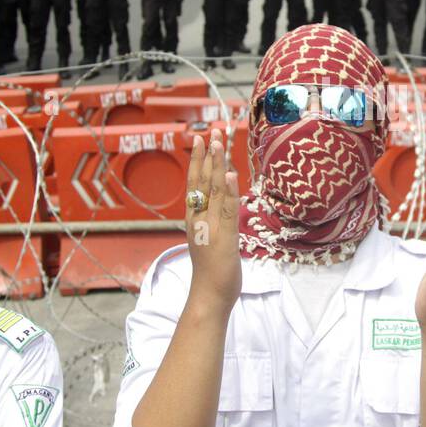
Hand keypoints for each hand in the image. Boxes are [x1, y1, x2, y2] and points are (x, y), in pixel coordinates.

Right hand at [185, 134, 241, 314]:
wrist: (208, 296)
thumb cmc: (212, 271)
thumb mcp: (210, 240)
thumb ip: (212, 220)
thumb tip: (219, 204)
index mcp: (195, 219)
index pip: (195, 184)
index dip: (198, 160)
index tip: (201, 138)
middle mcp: (200, 219)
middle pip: (202, 181)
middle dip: (207, 155)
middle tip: (211, 130)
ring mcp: (211, 228)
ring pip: (213, 191)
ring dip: (216, 165)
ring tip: (218, 142)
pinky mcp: (225, 238)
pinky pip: (227, 211)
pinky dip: (228, 191)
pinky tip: (230, 174)